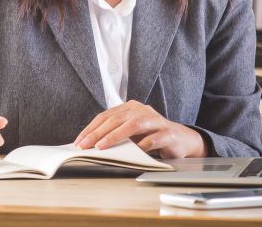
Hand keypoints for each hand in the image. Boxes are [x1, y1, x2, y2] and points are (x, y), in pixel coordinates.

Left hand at [74, 100, 205, 158]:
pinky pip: (152, 139)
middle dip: (97, 133)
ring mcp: (156, 120)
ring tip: (101, 146)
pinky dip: (141, 146)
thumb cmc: (151, 136)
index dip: (91, 128)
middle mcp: (142, 110)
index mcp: (130, 107)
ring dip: (115, 136)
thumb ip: (115, 133)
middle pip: (116, 119)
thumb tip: (90, 144)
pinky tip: (132, 153)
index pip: (106, 116)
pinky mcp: (168, 133)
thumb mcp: (131, 132)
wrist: (181, 140)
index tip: (79, 141)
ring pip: (132, 125)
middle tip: (85, 145)